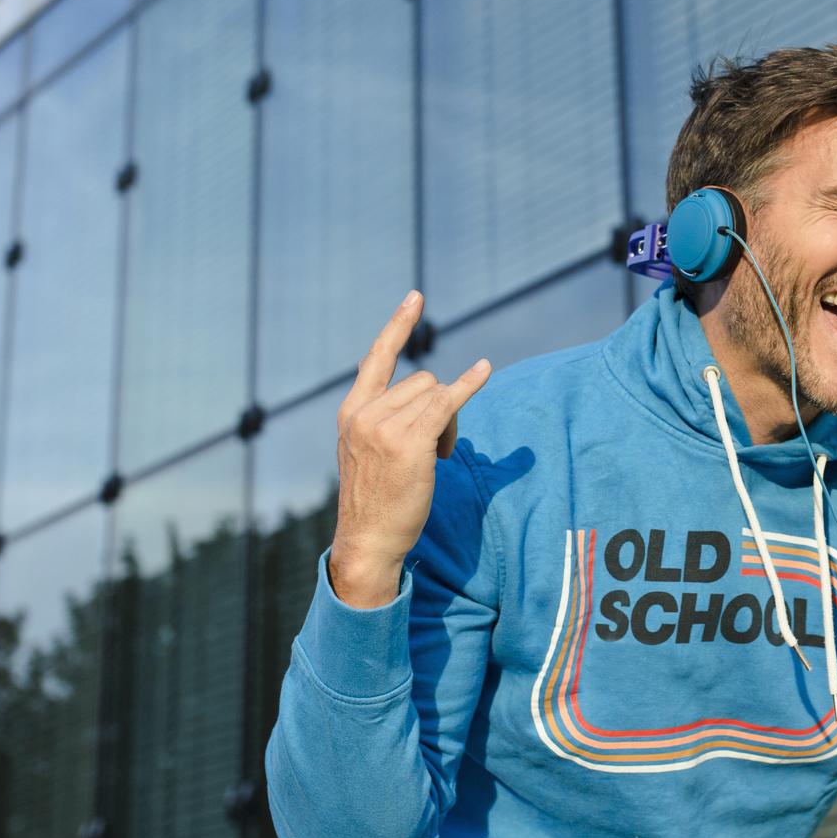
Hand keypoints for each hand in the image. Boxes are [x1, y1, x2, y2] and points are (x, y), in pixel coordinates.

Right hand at [329, 292, 490, 608]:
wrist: (368, 541)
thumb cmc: (374, 499)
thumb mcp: (362, 449)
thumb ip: (376, 414)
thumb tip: (389, 375)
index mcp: (351, 412)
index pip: (377, 357)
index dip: (398, 325)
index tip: (416, 296)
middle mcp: (364, 414)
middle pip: (422, 381)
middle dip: (438, 407)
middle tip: (435, 448)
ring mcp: (385, 428)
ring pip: (435, 396)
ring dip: (448, 424)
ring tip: (436, 456)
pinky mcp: (410, 443)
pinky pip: (446, 403)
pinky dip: (468, 386)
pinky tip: (485, 371)